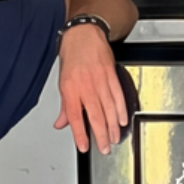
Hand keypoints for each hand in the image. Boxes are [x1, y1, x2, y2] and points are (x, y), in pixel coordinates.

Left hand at [54, 23, 128, 153]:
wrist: (83, 34)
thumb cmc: (72, 56)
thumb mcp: (62, 81)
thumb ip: (65, 106)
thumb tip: (61, 123)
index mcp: (70, 89)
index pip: (75, 117)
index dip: (80, 134)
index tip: (84, 146)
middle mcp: (85, 86)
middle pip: (95, 116)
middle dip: (101, 135)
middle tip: (105, 148)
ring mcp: (100, 80)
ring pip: (109, 108)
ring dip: (112, 127)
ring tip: (114, 138)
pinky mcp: (111, 75)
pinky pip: (118, 96)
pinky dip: (121, 110)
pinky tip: (122, 120)